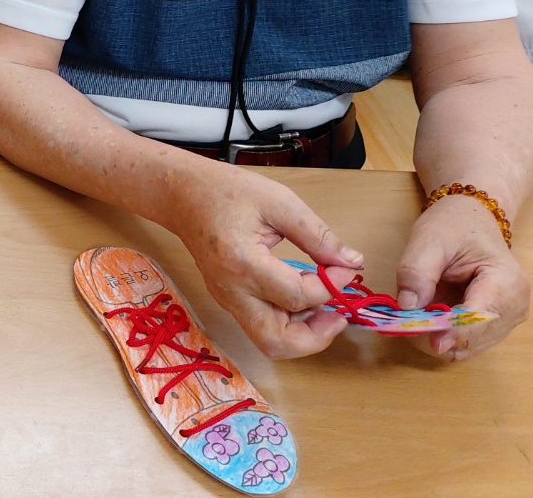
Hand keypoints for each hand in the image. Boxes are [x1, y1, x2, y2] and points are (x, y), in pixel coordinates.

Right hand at [167, 161, 363, 358]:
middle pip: (277, 341)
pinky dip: (288, 323)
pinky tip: (303, 299)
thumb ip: (317, 235)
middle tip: (339, 314)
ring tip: (324, 308)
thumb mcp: (278, 202)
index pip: (298, 296)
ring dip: (303, 334)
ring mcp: (227, 300)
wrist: (181, 194)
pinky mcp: (228, 300)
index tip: (347, 268)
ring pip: (269, 342)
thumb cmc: (225, 190)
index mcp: (242, 263)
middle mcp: (232, 291)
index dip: (332, 286)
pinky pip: (262, 326)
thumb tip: (351, 262)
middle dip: (317, 336)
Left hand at [396, 195, 528, 360]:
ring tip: (418, 316)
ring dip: (442, 338)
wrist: (471, 219)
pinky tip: (430, 319)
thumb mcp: (429, 239)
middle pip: (476, 337)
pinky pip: (468, 341)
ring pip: (471, 346)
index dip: (452, 332)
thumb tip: (407, 307)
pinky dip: (446, 336)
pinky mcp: (496, 324)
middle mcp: (516, 306)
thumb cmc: (453, 225)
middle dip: (442, 335)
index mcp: (507, 281)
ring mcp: (508, 318)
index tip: (427, 340)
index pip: (480, 318)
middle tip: (409, 325)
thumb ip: (417, 272)